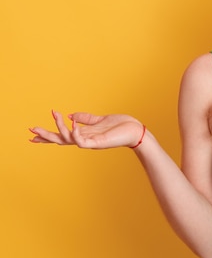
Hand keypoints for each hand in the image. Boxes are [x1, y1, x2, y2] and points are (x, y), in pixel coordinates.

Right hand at [29, 111, 145, 148]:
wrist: (136, 131)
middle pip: (60, 140)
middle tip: (31, 131)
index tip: (32, 134)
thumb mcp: (100, 120)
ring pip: (68, 139)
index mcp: (85, 134)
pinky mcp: (98, 143)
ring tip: (54, 114)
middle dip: (45, 136)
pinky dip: (75, 133)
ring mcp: (91, 142)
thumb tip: (70, 115)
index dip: (48, 135)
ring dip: (59, 128)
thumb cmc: (121, 125)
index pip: (62, 136)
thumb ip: (85, 118)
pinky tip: (72, 123)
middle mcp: (85, 139)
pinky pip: (82, 141)